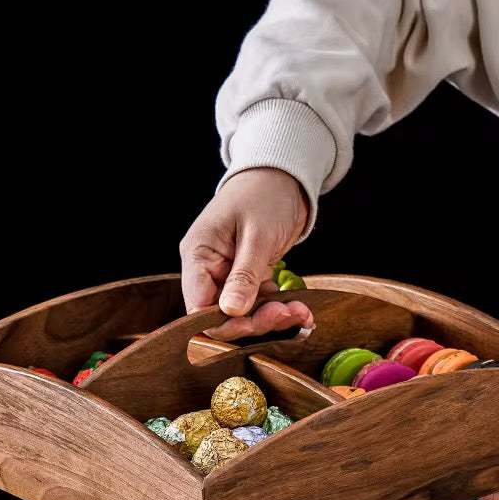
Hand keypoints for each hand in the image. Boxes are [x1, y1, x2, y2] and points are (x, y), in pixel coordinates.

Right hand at [180, 167, 313, 340]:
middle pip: (221, 314)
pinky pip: (258, 303)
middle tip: (288, 314)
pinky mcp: (248, 276)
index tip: (255, 323)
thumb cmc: (265, 194)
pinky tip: (300, 309)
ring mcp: (228, 273)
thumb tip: (231, 312)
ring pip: (243, 313)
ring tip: (301, 312)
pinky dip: (279, 309)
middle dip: (255, 321)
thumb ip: (243, 275)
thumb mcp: (257, 235)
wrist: (283, 176)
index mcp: (198, 255)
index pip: (197, 306)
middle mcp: (208, 268)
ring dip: (272, 318)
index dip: (224, 322)